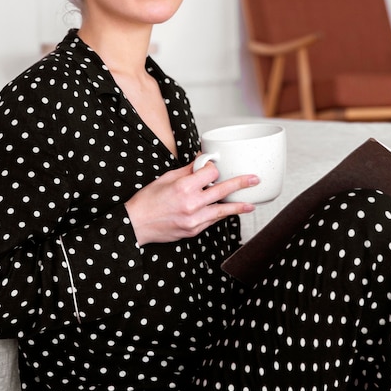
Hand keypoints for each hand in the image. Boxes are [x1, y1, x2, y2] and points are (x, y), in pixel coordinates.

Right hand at [124, 160, 257, 245]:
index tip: (214, 166)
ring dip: (238, 206)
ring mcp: (194, 219)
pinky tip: (229, 212)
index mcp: (184, 187)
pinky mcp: (194, 230)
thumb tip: (201, 160)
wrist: (137, 224)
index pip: (210, 173)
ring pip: (222, 210)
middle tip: (254, 179)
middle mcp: (191, 203)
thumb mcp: (166, 178)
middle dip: (241, 183)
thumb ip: (187, 170)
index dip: (214, 167)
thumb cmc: (147, 200)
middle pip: (222, 190)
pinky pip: (212, 220)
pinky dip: (221, 215)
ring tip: (251, 203)